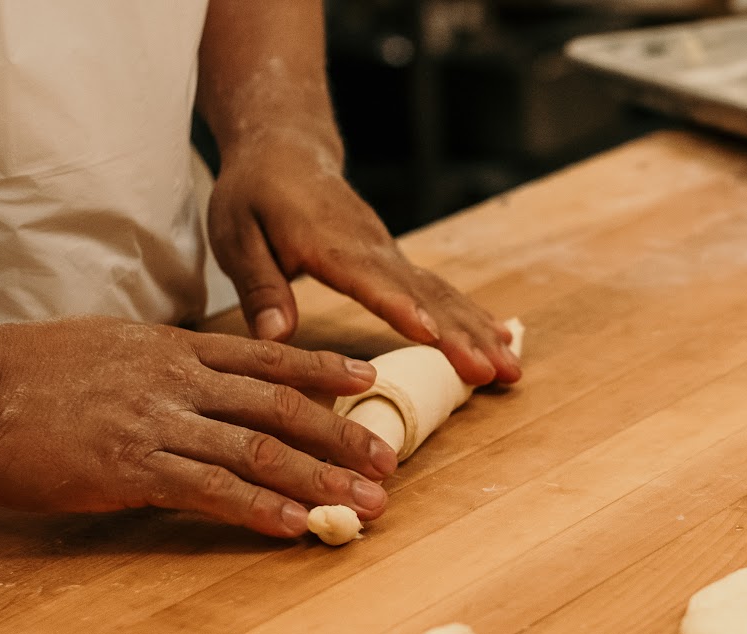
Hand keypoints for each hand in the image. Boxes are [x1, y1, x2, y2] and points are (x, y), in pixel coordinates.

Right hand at [0, 317, 397, 536]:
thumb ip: (158, 367)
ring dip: (319, 479)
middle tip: (388, 463)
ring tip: (364, 504)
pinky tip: (294, 525)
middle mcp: (179, 381)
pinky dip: (259, 509)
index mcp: (174, 350)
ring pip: (259, 451)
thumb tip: (188, 381)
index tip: (369, 381)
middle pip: (281, 408)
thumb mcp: (108, 349)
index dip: (323, 370)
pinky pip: (210, 490)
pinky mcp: (132, 468)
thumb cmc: (29, 371)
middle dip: (342, 436)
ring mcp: (158, 424)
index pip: (267, 358)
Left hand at [207, 128, 520, 386]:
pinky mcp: (397, 262)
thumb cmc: (255, 193)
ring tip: (510, 369)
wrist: (287, 148)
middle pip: (424, 294)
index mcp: (329, 243)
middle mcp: (372, 248)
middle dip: (461, 336)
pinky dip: (473, 318)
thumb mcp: (236, 236)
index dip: (402, 307)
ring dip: (479, 334)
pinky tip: (501, 341)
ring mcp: (390, 254)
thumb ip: (260, 287)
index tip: (432, 336)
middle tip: (494, 371)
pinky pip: (441, 292)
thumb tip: (274, 337)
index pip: (371, 279)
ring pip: (443, 295)